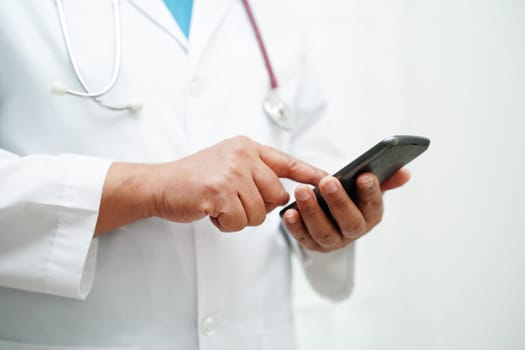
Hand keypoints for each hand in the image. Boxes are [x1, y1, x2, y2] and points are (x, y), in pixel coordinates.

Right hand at [150, 136, 326, 231]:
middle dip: (258, 208)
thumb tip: (282, 192)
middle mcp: (242, 155)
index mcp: (247, 147)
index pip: (288, 161)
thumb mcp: (228, 163)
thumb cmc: (195, 179)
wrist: (160, 185)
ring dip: (240, 217)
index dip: (310, 173)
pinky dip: (227, 224)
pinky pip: (240, 221)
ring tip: (219, 205)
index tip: (329, 181)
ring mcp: (231, 171)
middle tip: (233, 202)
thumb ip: (255, 172)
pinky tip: (211, 211)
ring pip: (259, 212)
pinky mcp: (220, 191)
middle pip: (277, 195)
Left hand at [282, 169, 410, 251]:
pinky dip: (295, 227)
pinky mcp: (312, 244)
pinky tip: (289, 212)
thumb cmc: (351, 196)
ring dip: (313, 212)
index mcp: (372, 214)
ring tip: (302, 191)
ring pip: (324, 232)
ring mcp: (334, 240)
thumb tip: (404, 172)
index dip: (371, 191)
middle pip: (349, 221)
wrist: (331, 215)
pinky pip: (303, 238)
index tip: (364, 175)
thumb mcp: (366, 186)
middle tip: (328, 181)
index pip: (374, 204)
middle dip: (339, 201)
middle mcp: (355, 230)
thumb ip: (384, 178)